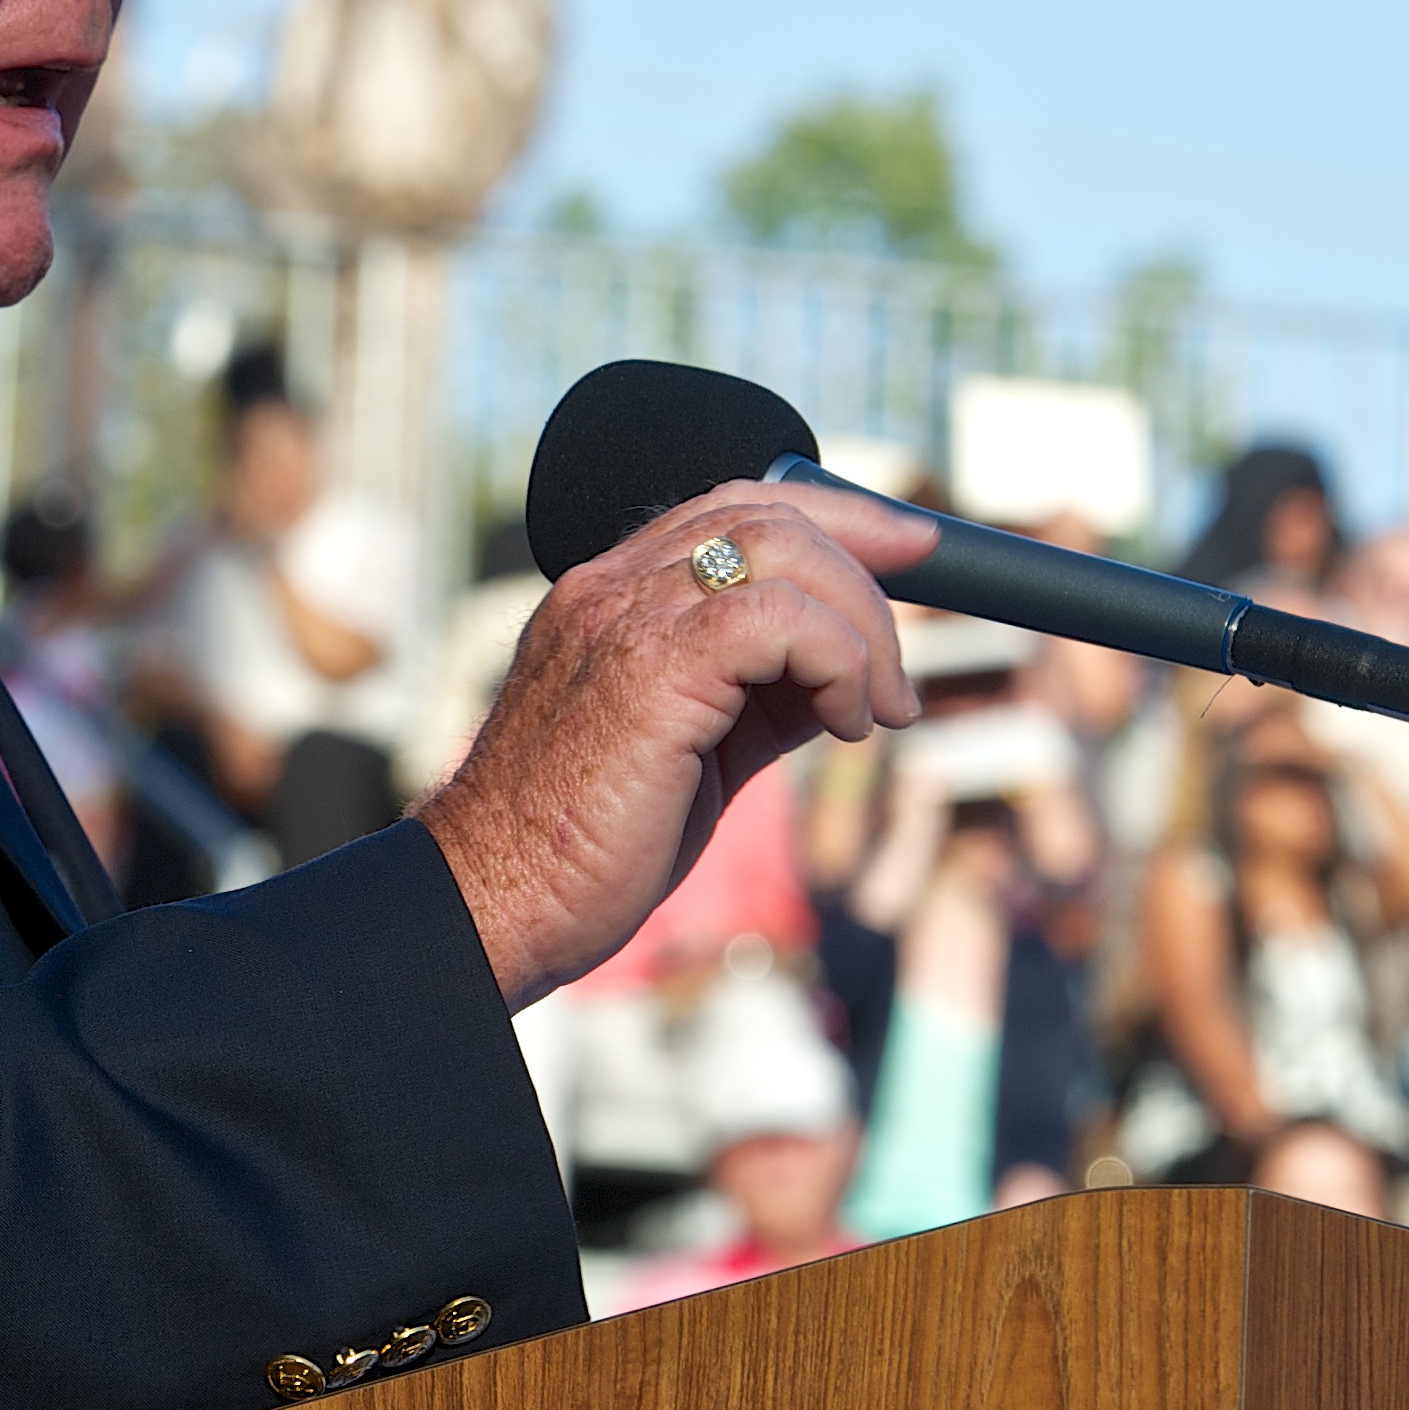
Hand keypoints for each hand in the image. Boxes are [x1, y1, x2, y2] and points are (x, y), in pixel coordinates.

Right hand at [420, 482, 928, 1006]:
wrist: (500, 905)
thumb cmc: (581, 847)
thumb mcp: (694, 750)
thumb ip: (758, 695)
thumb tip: (848, 675)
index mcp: (610, 598)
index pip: (732, 505)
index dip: (833, 515)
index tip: (908, 551)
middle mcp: (610, 587)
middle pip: (768, 511)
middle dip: (868, 564)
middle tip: (901, 669)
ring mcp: (622, 616)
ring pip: (782, 549)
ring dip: (863, 627)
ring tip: (877, 710)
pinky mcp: (650, 667)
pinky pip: (781, 620)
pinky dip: (840, 662)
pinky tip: (843, 725)